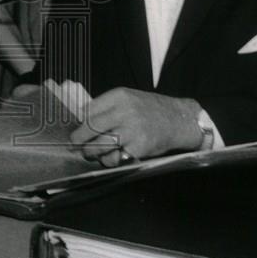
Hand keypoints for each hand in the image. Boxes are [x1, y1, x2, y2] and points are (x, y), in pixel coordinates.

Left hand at [70, 87, 203, 165]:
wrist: (179, 120)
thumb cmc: (150, 110)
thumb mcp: (128, 99)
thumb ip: (106, 107)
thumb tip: (80, 119)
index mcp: (119, 97)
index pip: (87, 111)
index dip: (79, 124)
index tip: (76, 131)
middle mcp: (124, 112)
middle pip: (89, 129)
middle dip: (79, 140)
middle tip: (77, 145)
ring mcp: (132, 131)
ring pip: (98, 146)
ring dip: (92, 153)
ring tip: (93, 153)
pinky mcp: (138, 148)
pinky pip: (114, 159)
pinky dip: (109, 161)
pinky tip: (112, 157)